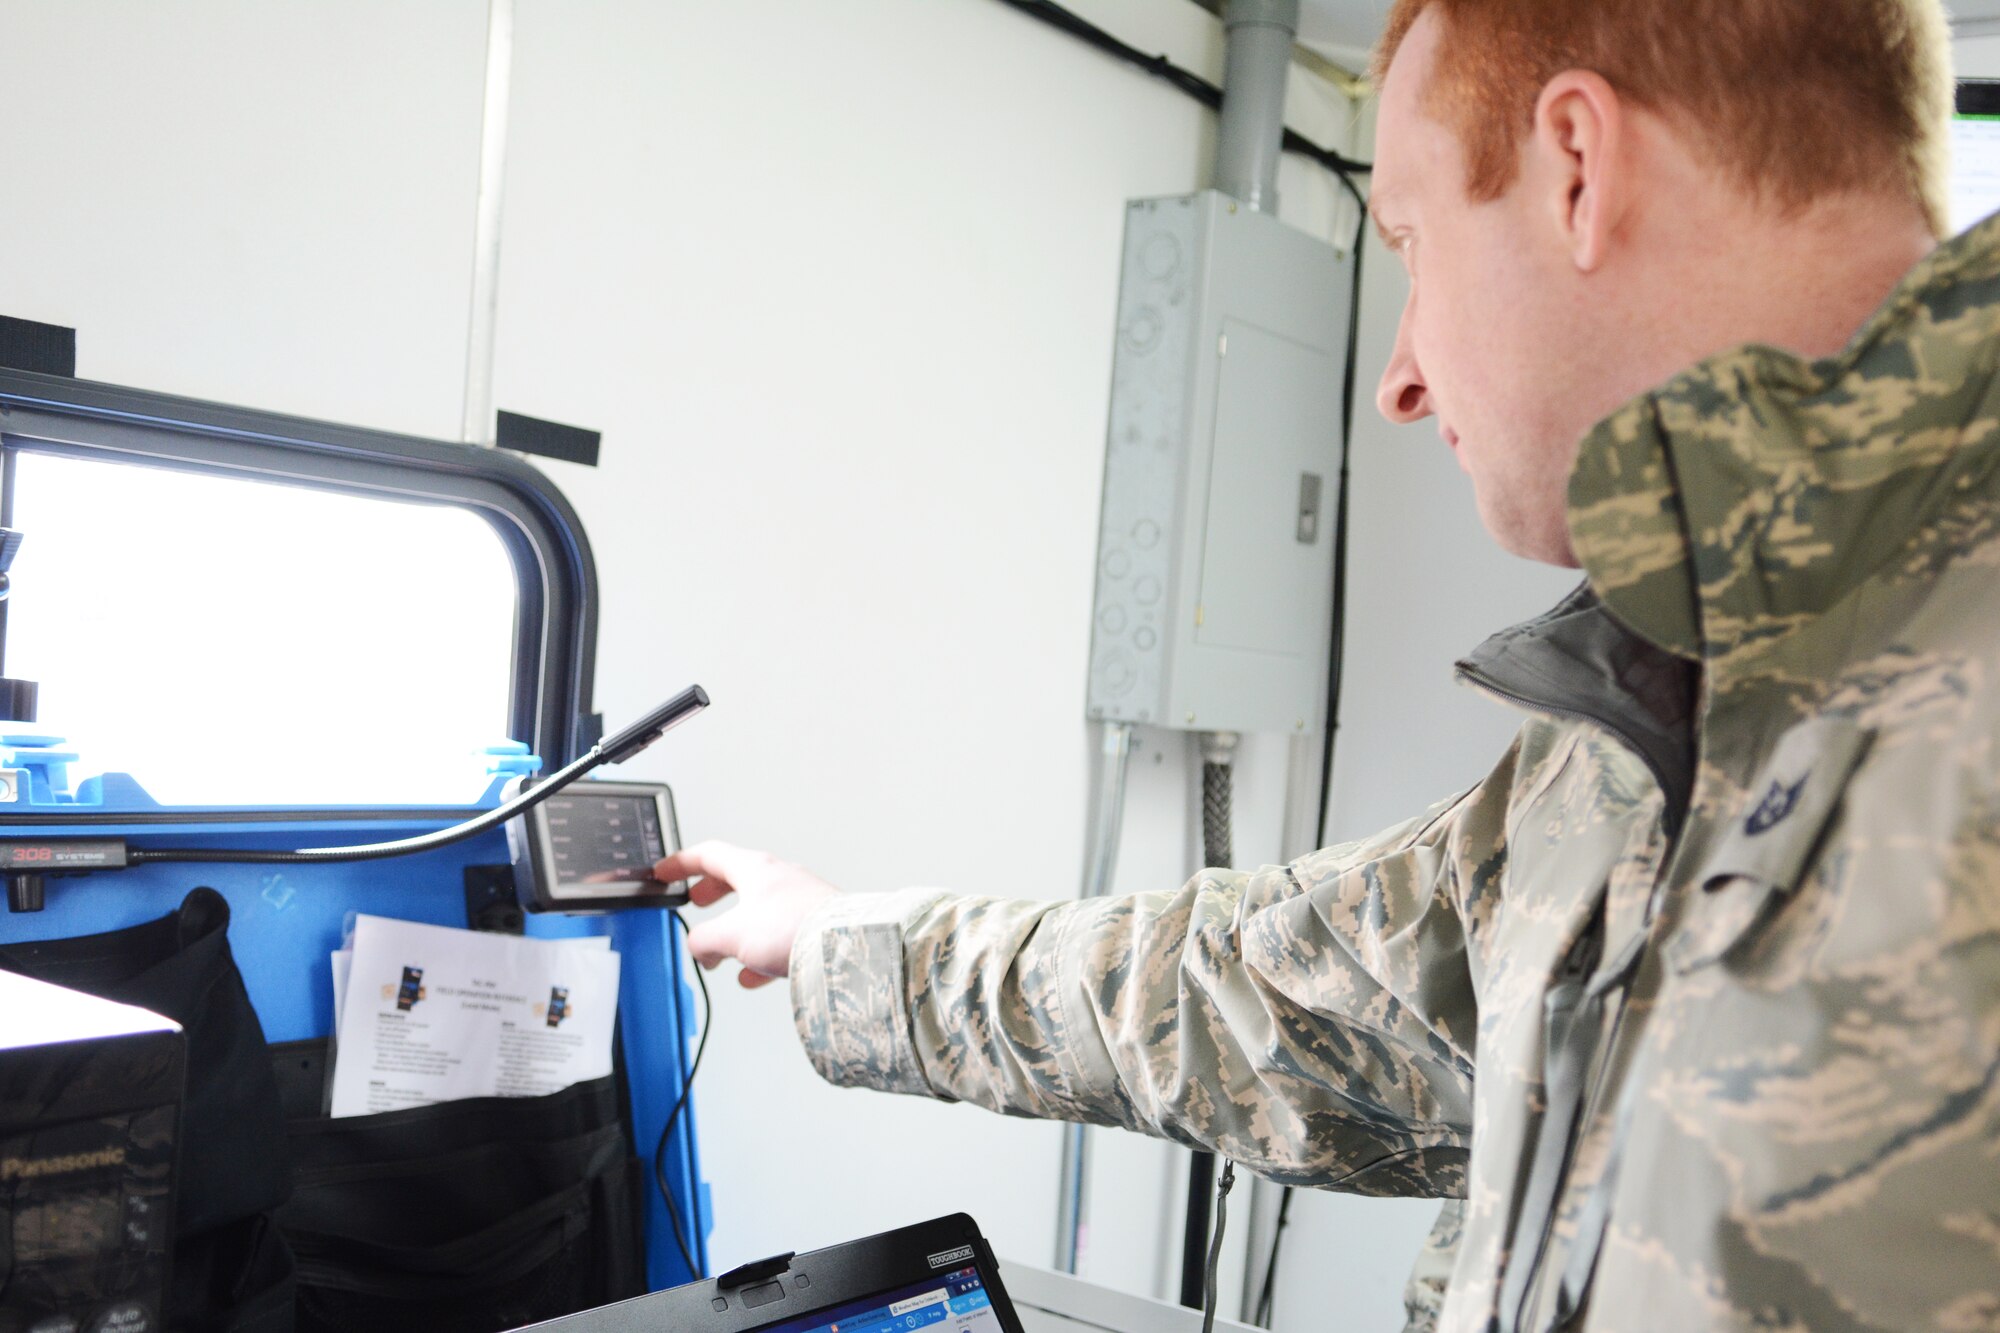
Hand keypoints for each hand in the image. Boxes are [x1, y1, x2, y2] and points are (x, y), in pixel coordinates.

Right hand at [653, 841, 839, 989]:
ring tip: (722, 951)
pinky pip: (779, 936)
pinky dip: (760, 953)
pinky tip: (753, 976)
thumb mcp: (731, 935)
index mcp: (754, 868)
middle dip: (712, 894)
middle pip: (736, 879)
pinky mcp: (815, 925)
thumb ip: (704, 940)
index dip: (681, 864)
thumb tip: (698, 947)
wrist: (844, 947)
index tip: (666, 873)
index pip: (709, 855)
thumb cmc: (794, 928)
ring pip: (759, 910)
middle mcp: (780, 878)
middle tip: (697, 903)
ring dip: (736, 930)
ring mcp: (800, 900)